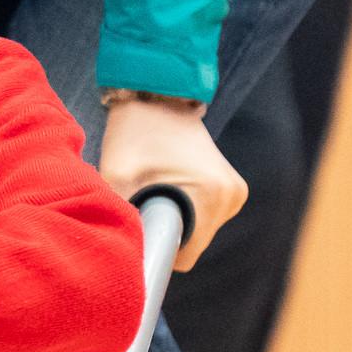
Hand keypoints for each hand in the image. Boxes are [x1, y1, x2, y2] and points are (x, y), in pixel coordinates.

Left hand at [97, 93, 242, 268]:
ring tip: (155, 187)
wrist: (157, 94)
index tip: (138, 226)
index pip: (183, 256)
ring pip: (199, 231)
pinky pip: (205, 216)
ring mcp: (236, 192)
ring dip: (176, 219)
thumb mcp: (116, 177)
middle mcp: (232, 196)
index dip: (156, 247)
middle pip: (193, 244)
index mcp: (212, 195)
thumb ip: (118, 218)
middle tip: (142, 200)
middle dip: (166, 230)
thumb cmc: (133, 134)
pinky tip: (169, 183)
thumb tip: (117, 257)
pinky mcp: (233, 187)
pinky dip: (186, 208)